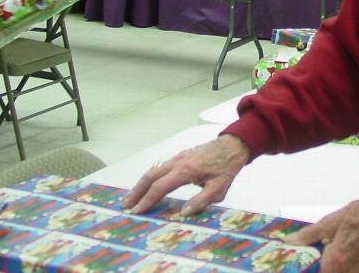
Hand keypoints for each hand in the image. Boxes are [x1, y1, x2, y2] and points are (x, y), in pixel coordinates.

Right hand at [123, 134, 249, 215]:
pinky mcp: (180, 156)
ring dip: (141, 184)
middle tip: (126, 205)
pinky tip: (147, 186)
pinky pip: (160, 167)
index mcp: (186, 170)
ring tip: (131, 198)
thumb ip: (201, 200)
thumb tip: (184, 213)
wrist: (233, 145)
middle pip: (150, 176)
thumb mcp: (219, 187)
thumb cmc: (226, 167)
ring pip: (153, 170)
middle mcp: (178, 162)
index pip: (160, 187)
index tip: (137, 211)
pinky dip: (150, 177)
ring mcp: (178, 157)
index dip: (147, 200)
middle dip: (136, 191)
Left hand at [285, 193, 358, 272]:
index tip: (291, 263)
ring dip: (325, 266)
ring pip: (332, 272)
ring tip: (319, 255)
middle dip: (313, 266)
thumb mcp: (332, 221)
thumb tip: (290, 242)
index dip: (300, 268)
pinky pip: (343, 272)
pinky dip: (336, 266)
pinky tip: (335, 253)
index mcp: (334, 263)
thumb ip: (309, 235)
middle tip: (305, 256)